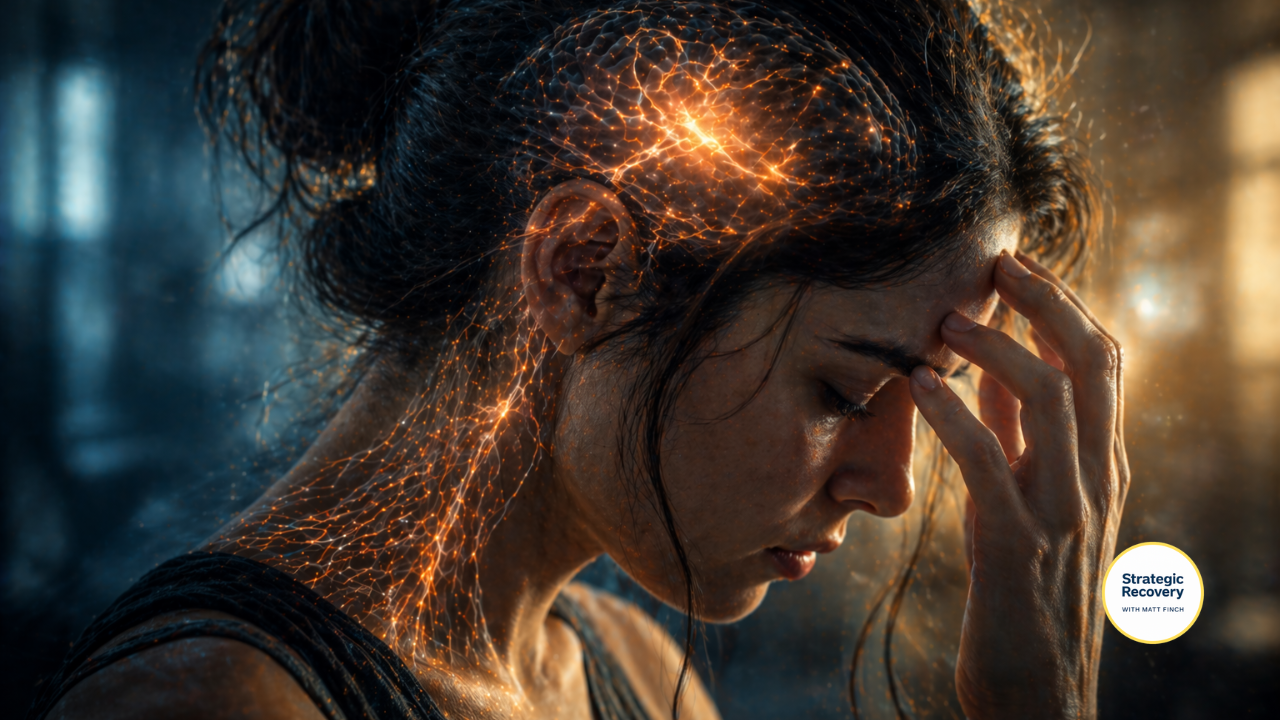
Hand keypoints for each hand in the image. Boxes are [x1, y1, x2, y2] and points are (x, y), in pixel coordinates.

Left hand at [909, 251, 1128, 719]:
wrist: (1040, 694)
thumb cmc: (1024, 591)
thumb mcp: (1028, 501)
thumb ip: (1017, 439)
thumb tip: (990, 374)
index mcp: (1098, 465)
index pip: (1101, 362)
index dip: (1062, 303)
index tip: (1015, 266)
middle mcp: (1091, 479)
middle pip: (1087, 361)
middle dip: (1043, 300)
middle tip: (993, 264)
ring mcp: (1060, 510)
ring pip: (1048, 397)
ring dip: (994, 347)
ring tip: (944, 322)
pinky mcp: (1014, 544)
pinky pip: (986, 459)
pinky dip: (953, 412)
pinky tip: (917, 387)